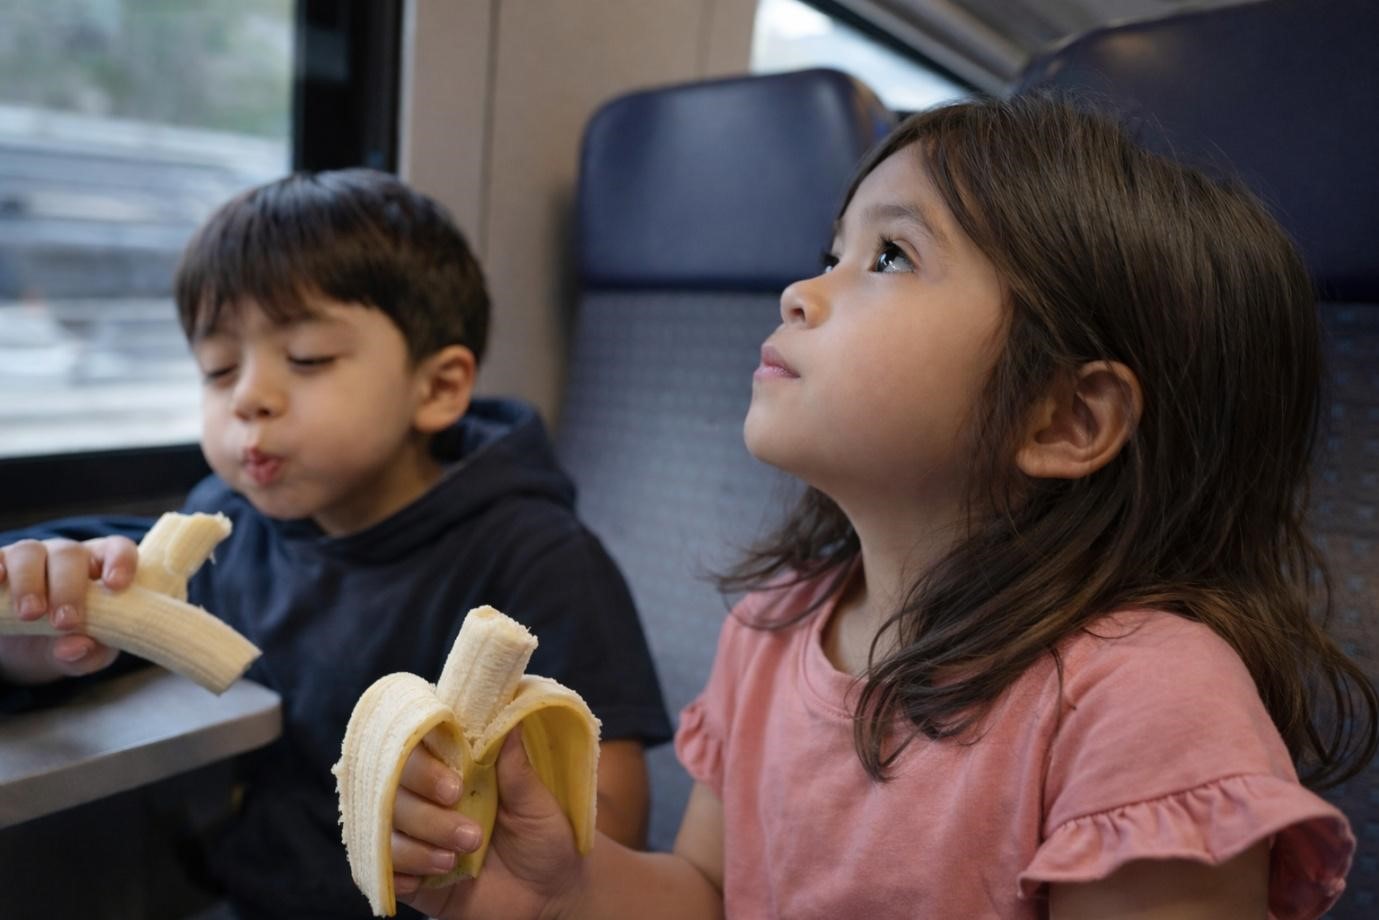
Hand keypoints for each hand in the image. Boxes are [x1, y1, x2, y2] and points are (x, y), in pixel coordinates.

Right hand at [0, 536, 135, 682]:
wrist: (26, 650)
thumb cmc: (70, 642)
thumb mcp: (88, 655)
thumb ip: (91, 653)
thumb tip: (78, 647)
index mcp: (101, 568)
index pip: (118, 549)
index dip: (121, 561)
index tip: (116, 585)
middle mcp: (66, 557)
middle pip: (70, 554)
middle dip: (68, 587)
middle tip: (65, 622)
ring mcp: (30, 558)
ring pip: (29, 551)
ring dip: (30, 581)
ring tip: (30, 614)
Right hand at [392, 727, 587, 919]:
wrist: (550, 901)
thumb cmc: (547, 843)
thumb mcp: (539, 806)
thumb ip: (517, 768)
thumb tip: (509, 718)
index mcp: (460, 768)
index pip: (419, 744)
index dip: (424, 761)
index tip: (455, 786)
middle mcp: (431, 796)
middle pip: (392, 784)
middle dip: (425, 810)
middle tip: (471, 832)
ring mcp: (417, 834)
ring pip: (385, 826)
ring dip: (420, 844)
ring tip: (459, 856)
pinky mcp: (410, 872)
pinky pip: (382, 866)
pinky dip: (402, 872)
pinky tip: (433, 876)